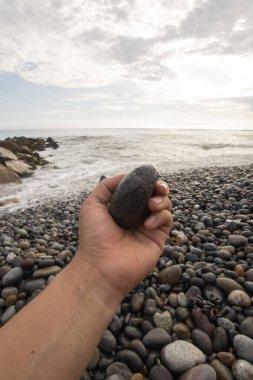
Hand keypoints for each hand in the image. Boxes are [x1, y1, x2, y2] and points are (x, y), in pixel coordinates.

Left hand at [73, 173, 172, 301]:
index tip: (147, 177)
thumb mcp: (92, 205)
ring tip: (151, 206)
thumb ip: (107, 186)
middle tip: (158, 188)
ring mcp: (149, 226)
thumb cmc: (94, 237)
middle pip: (155, 194)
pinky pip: (167, 219)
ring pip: (164, 204)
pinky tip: (148, 223)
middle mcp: (137, 215)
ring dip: (161, 200)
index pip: (139, 189)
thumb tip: (126, 175)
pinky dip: (161, 216)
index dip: (145, 181)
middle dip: (159, 187)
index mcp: (123, 207)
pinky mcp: (158, 238)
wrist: (101, 266)